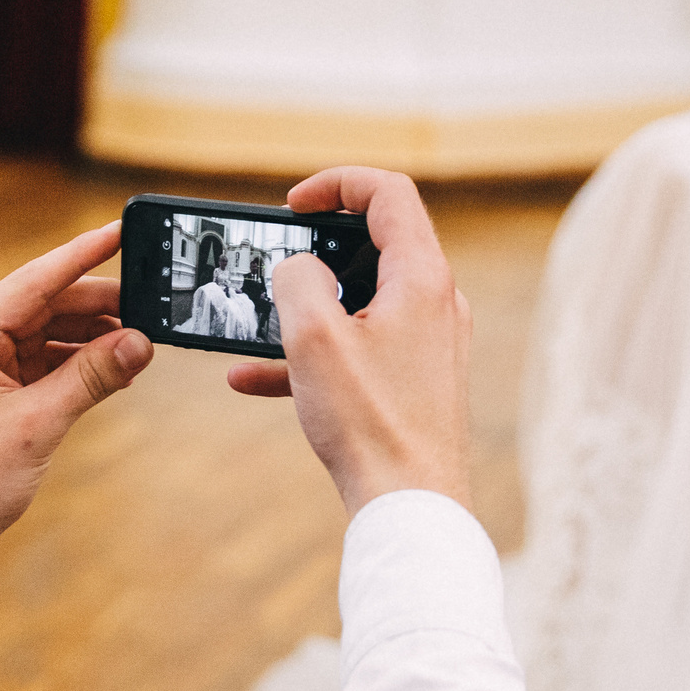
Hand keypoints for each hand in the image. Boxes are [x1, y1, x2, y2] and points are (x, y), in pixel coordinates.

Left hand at [0, 224, 152, 623]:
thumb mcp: (37, 424)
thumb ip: (92, 377)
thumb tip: (140, 343)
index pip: (35, 279)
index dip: (82, 255)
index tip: (120, 230)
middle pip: (44, 305)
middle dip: (98, 306)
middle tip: (150, 307)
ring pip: (46, 336)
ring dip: (90, 340)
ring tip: (139, 347)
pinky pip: (41, 365)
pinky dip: (76, 367)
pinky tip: (113, 371)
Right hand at [223, 167, 471, 516]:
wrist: (411, 506)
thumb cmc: (370, 423)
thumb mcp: (313, 337)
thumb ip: (297, 279)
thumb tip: (297, 267)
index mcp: (421, 278)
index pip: (388, 193)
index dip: (335, 184)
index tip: (291, 205)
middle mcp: (436, 303)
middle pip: (375, 244)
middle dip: (314, 248)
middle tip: (274, 259)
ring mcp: (429, 343)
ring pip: (359, 300)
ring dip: (304, 307)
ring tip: (255, 323)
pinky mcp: (416, 381)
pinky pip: (358, 348)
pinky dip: (313, 352)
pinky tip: (254, 378)